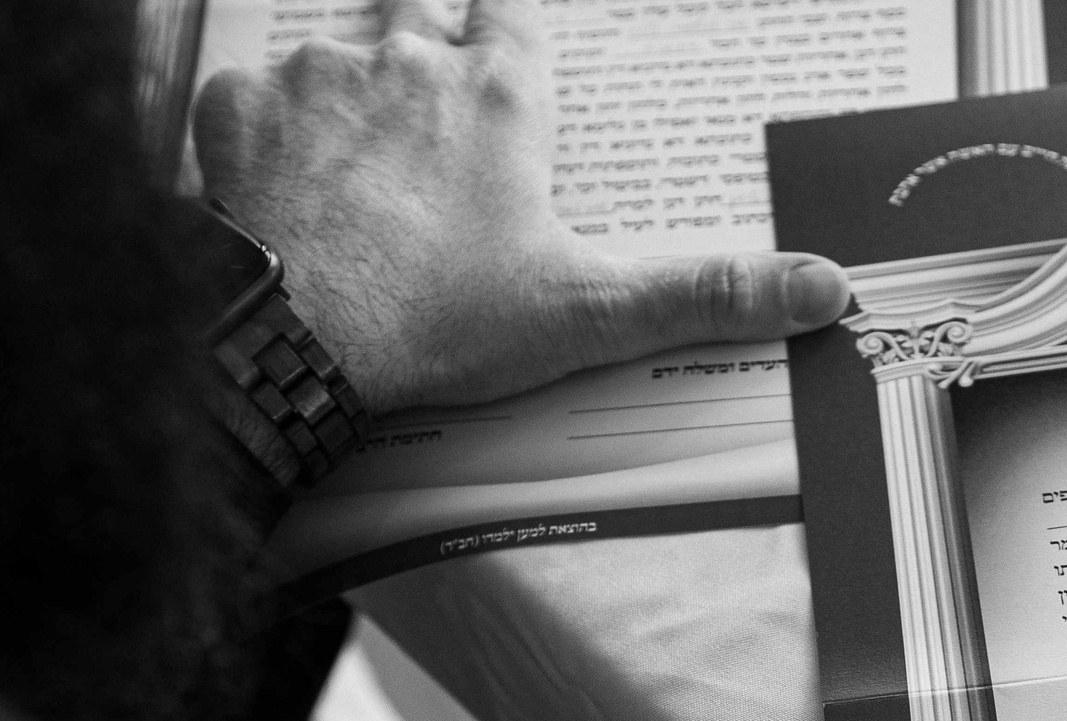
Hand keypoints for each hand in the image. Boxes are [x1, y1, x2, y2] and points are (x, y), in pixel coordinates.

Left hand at [191, 0, 849, 414]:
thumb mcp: (590, 313)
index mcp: (500, 100)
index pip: (510, 7)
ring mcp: (319, 77)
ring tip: (357, 184)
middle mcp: (410, 61)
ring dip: (347, 108)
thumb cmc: (443, 322)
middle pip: (418, 9)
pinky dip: (268, 140)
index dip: (506, 18)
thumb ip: (708, 294)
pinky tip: (287, 197)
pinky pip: (253, 101)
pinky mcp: (240, 109)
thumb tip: (826, 289)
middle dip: (424, 46)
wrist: (299, 342)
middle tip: (425, 113)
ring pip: (337, 60)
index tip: (501, 42)